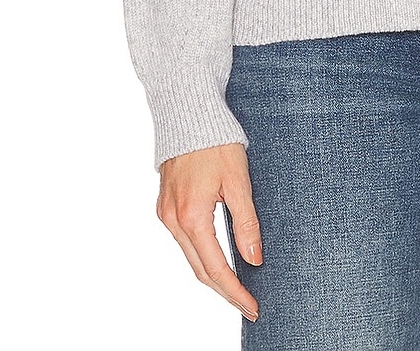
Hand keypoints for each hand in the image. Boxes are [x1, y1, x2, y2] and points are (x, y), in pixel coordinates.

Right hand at [156, 142, 262, 321]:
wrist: (188, 113)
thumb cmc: (216, 141)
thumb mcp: (239, 180)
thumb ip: (246, 222)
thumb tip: (254, 259)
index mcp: (192, 217)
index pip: (215, 268)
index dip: (235, 292)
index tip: (252, 307)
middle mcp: (173, 220)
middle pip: (199, 269)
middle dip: (224, 290)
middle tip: (248, 304)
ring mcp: (165, 213)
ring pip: (190, 256)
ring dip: (212, 273)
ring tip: (237, 286)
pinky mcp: (165, 204)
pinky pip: (183, 239)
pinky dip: (200, 253)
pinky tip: (217, 256)